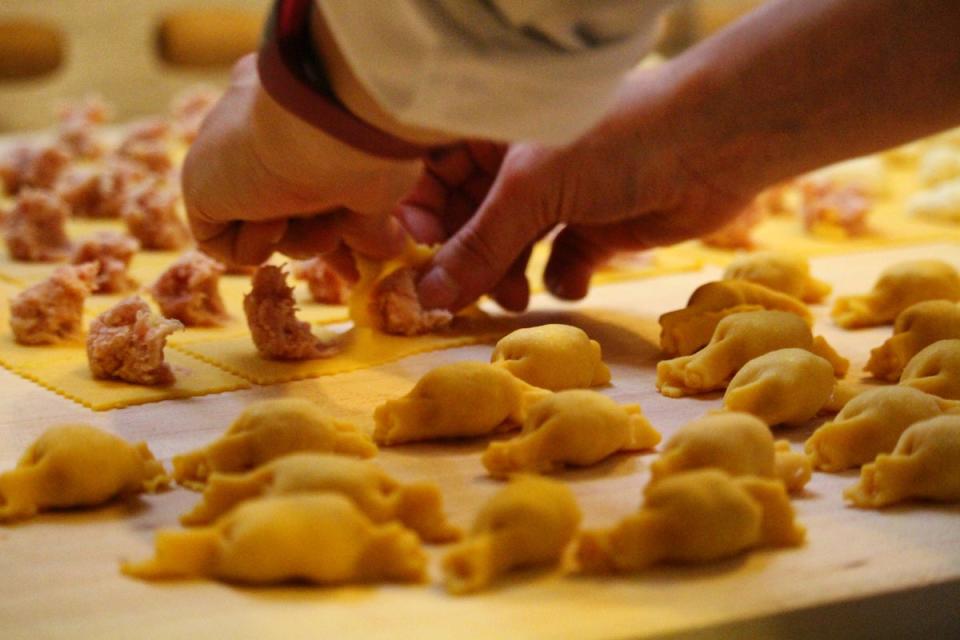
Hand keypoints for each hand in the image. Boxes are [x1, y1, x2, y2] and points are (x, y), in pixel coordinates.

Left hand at [182, 54, 421, 267]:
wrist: (331, 125)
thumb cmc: (369, 143)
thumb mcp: (380, 181)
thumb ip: (374, 215)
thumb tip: (392, 247)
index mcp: (295, 105)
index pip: (307, 172)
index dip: (336, 217)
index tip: (360, 244)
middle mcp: (255, 122)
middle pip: (285, 203)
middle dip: (318, 239)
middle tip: (348, 266)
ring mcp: (224, 154)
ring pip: (260, 223)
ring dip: (297, 239)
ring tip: (319, 224)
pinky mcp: (199, 186)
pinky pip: (220, 241)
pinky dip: (251, 245)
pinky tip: (272, 219)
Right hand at [403, 70, 754, 311]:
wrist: (712, 143)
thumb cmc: (611, 140)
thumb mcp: (529, 191)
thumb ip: (477, 247)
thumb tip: (427, 297)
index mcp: (496, 136)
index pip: (436, 176)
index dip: (424, 215)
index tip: (418, 251)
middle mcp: (524, 168)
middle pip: (473, 222)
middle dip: (470, 261)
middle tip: (464, 298)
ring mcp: (561, 199)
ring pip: (514, 250)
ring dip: (510, 280)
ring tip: (516, 301)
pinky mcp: (597, 230)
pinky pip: (562, 264)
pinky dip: (564, 279)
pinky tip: (576, 282)